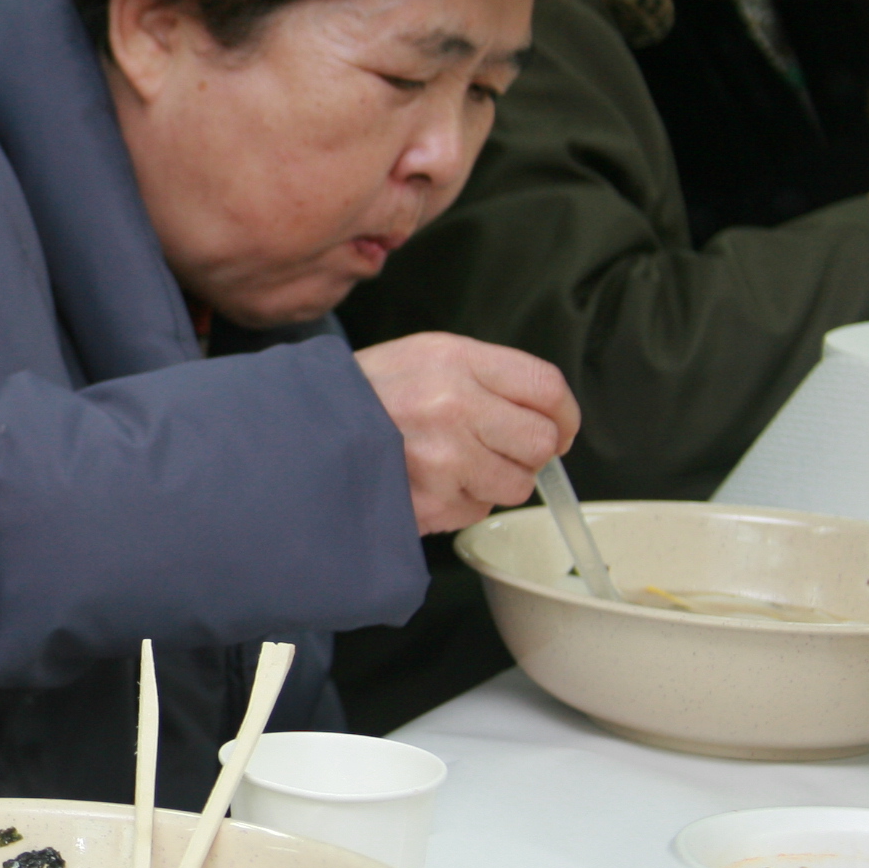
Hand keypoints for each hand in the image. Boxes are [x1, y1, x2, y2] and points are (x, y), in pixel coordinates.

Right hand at [352, 332, 577, 534]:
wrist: (303, 429)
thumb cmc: (366, 394)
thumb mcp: (425, 357)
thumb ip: (487, 377)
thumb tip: (550, 417)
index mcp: (455, 360)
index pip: (546, 387)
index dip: (565, 414)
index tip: (560, 428)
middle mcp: (453, 406)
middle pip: (542, 442)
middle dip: (530, 452)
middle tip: (499, 449)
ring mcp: (441, 459)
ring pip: (516, 484)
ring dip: (495, 481)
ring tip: (455, 466)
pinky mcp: (428, 501)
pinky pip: (477, 510)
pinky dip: (461, 502)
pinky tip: (429, 483)